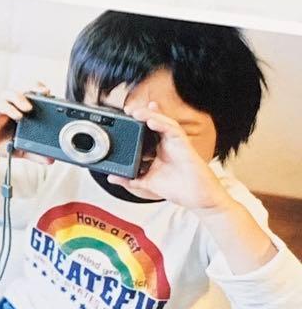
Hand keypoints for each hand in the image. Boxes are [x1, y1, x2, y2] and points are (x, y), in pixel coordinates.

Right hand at [0, 83, 54, 175]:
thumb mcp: (22, 149)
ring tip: (29, 108)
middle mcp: (12, 106)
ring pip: (10, 92)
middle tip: (45, 93)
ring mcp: (2, 108)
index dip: (42, 91)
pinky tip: (17, 117)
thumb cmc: (2, 142)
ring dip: (21, 97)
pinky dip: (10, 109)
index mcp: (22, 110)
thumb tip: (50, 160)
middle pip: (23, 87)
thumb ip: (36, 153)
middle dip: (34, 86)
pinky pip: (1, 105)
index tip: (53, 96)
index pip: (33, 93)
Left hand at [107, 101, 227, 209]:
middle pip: (154, 122)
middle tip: (126, 110)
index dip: (136, 122)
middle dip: (141, 114)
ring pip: (162, 122)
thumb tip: (111, 178)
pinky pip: (173, 130)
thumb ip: (130, 179)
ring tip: (136, 112)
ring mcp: (175, 142)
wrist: (197, 197)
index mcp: (158, 149)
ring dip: (149, 115)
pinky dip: (162, 124)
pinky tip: (151, 120)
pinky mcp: (184, 144)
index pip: (146, 131)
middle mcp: (166, 143)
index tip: (122, 117)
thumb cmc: (178, 188)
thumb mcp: (147, 182)